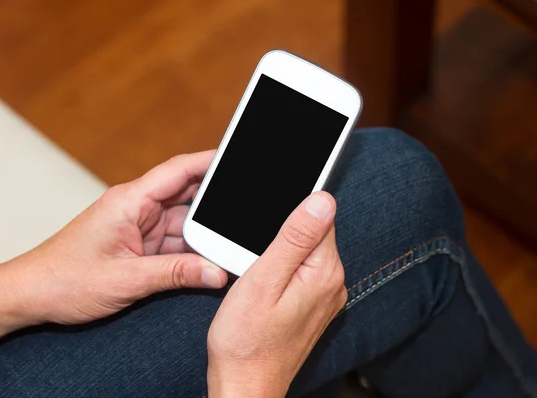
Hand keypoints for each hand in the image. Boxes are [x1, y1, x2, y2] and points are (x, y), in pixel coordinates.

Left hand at [0, 151, 227, 325]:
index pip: (179, 171)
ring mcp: (137, 226)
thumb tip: (216, 273)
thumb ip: (174, 275)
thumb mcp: (125, 280)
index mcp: (129, 201)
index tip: (240, 158)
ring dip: (204, 234)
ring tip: (232, 242)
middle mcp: (136, 208)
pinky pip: (172, 242)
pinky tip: (209, 260)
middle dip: (217, 203)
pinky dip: (190, 251)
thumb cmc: (64, 280)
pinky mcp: (136, 244)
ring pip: (183, 222)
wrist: (30, 294)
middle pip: (186, 195)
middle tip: (246, 211)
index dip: (211, 162)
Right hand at [206, 192, 346, 397]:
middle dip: (281, 234)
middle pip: (312, 233)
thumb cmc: (246, 340)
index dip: (288, 212)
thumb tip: (322, 200)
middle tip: (254, 259)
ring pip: (305, 252)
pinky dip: (283, 270)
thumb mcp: (264, 280)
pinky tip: (264, 286)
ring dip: (280, 252)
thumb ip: (294, 238)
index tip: (263, 230)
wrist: (245, 385)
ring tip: (257, 276)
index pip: (319, 216)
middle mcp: (333, 283)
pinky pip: (302, 272)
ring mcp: (325, 297)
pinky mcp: (313, 306)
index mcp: (324, 271)